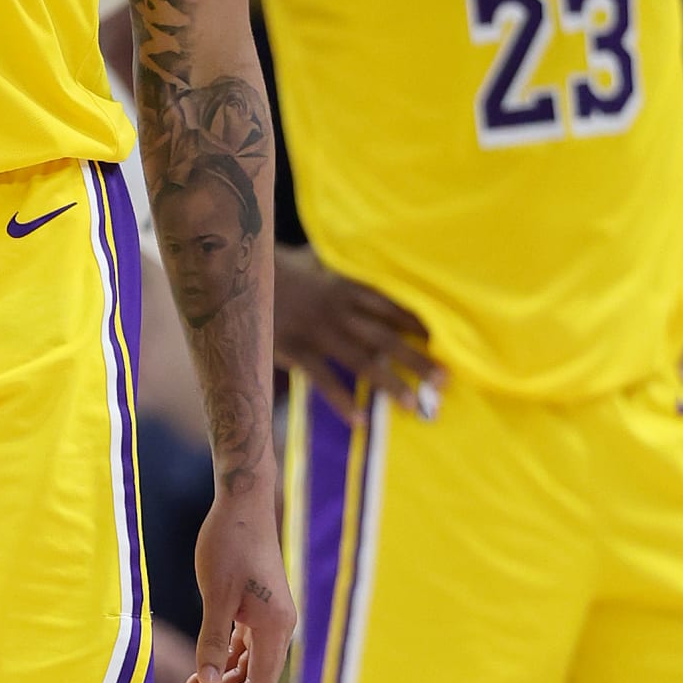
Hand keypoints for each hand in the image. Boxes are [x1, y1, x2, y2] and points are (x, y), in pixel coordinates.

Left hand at [175, 495, 294, 682]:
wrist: (242, 504)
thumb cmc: (229, 544)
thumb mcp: (215, 594)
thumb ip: (212, 640)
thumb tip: (205, 681)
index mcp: (275, 628)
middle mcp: (278, 628)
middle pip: (251, 682)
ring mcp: (269, 620)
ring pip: (245, 667)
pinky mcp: (258, 610)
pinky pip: (242, 649)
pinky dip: (221, 664)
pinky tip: (199, 679)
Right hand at [274, 245, 446, 422]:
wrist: (237, 274)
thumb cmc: (278, 269)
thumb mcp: (313, 262)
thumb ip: (337, 271)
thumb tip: (350, 268)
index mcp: (347, 288)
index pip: (392, 308)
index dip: (418, 326)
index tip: (445, 342)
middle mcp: (339, 310)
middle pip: (386, 338)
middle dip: (417, 359)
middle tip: (445, 381)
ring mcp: (317, 331)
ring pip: (362, 361)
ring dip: (390, 384)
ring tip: (414, 405)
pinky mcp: (294, 349)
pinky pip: (323, 379)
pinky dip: (341, 400)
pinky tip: (360, 420)